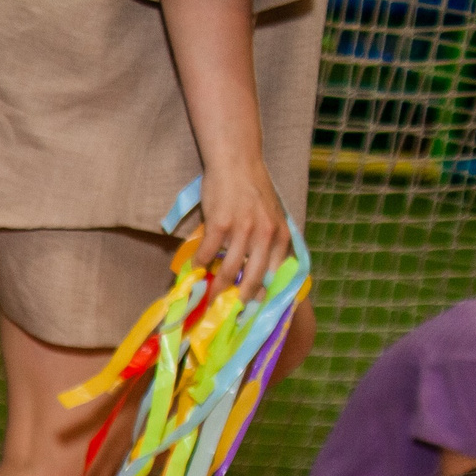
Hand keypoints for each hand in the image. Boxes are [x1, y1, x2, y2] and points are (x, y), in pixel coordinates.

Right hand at [195, 157, 289, 298]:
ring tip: (208, 299)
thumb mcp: (272, 216)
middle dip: (240, 299)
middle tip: (229, 313)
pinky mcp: (220, 224)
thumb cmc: (253, 189)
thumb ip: (269, 241)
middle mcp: (265, 234)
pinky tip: (195, 269)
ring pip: (229, 270)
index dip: (264, 294)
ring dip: (216, 288)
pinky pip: (207, 253)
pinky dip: (199, 264)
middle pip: (253, 278)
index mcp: (281, 234)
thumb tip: (258, 271)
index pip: (275, 273)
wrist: (238, 162)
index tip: (253, 309)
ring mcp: (242, 230)